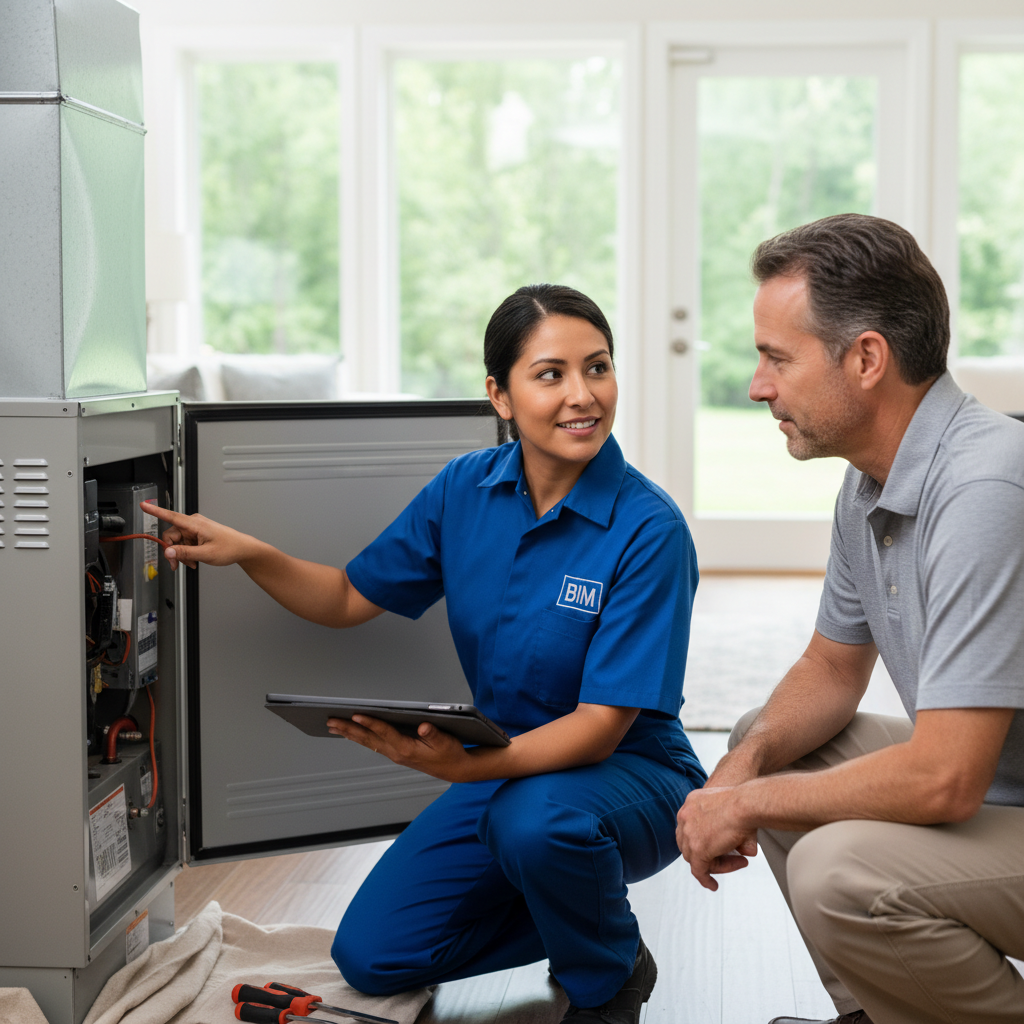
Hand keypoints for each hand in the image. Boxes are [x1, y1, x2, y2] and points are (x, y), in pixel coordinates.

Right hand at [141, 502, 259, 570]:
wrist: (242, 549)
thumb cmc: (229, 547)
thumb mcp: (205, 554)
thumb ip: (184, 553)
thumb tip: (167, 552)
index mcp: (195, 524)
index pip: (170, 516)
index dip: (155, 511)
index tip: (143, 505)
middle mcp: (193, 523)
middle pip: (171, 535)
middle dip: (172, 551)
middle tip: (176, 565)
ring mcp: (195, 529)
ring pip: (177, 542)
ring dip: (181, 554)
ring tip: (192, 563)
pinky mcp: (197, 534)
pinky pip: (184, 543)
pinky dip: (186, 553)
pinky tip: (194, 560)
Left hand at [326, 715, 472, 782]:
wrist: (455, 769)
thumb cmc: (451, 754)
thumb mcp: (446, 742)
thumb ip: (433, 734)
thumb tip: (423, 727)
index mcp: (407, 749)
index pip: (384, 733)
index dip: (371, 723)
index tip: (357, 715)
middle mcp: (396, 753)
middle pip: (368, 739)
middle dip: (348, 729)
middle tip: (331, 721)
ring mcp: (394, 754)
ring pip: (367, 742)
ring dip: (349, 733)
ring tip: (333, 726)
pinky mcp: (396, 753)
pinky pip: (373, 744)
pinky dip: (360, 737)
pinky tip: (352, 733)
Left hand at [676, 786, 757, 891]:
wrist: (746, 804)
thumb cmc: (745, 803)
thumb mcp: (733, 809)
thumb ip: (731, 826)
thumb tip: (745, 849)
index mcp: (692, 802)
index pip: (690, 827)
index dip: (702, 838)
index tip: (714, 847)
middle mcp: (685, 815)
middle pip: (690, 842)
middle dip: (709, 852)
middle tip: (730, 857)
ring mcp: (689, 833)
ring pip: (696, 857)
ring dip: (717, 864)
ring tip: (739, 862)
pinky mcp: (698, 849)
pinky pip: (698, 870)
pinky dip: (705, 878)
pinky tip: (713, 885)